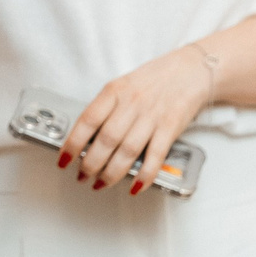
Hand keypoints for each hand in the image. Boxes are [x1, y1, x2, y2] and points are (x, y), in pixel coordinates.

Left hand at [61, 45, 213, 193]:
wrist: (192, 70)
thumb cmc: (154, 79)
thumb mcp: (122, 85)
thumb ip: (105, 108)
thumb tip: (84, 139)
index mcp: (115, 91)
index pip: (87, 120)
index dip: (72, 144)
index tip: (64, 161)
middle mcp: (132, 103)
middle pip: (106, 140)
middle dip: (90, 164)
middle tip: (82, 176)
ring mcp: (152, 116)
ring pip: (127, 151)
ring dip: (111, 173)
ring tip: (100, 183)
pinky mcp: (170, 128)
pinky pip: (155, 156)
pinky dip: (144, 175)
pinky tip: (135, 186)